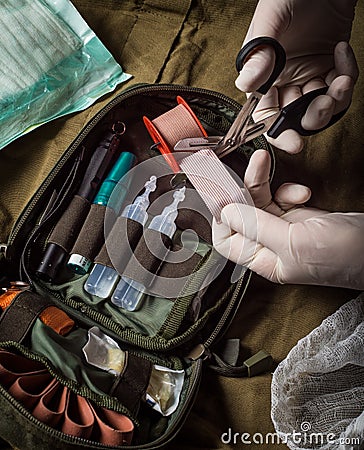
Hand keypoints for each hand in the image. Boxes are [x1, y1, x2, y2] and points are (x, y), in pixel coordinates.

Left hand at [212, 150, 363, 289]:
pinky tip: (301, 192)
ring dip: (260, 181)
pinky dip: (287, 190)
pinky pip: (280, 198)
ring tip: (263, 161)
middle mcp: (270, 246)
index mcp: (264, 259)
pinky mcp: (300, 218)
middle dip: (240, 187)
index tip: (219, 190)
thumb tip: (225, 212)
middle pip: (241, 214)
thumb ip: (257, 226)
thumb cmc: (343, 256)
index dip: (220, 216)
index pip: (226, 240)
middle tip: (238, 165)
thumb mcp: (294, 241)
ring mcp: (284, 231)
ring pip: (260, 201)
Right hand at [236, 0, 358, 152]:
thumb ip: (259, 54)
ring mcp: (310, 75)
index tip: (293, 142)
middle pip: (296, 116)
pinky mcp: (332, 66)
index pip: (266, 113)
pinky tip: (341, 51)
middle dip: (312, 118)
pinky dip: (347, 73)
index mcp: (265, 76)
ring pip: (321, 106)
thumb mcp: (270, 20)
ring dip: (334, 101)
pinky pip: (341, 84)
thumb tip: (245, 85)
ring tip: (339, 82)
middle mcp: (287, 81)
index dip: (277, 131)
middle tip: (322, 107)